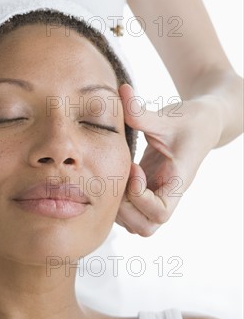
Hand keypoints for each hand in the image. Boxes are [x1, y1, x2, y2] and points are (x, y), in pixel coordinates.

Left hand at [115, 84, 221, 235]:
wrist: (204, 122)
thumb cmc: (190, 120)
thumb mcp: (169, 115)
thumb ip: (142, 111)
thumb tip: (122, 90)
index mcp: (178, 181)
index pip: (160, 213)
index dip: (140, 198)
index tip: (133, 168)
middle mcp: (167, 194)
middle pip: (146, 228)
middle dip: (125, 210)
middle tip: (117, 179)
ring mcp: (156, 194)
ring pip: (136, 224)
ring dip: (119, 208)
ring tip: (115, 177)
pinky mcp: (147, 189)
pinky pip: (130, 211)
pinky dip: (118, 201)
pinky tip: (114, 174)